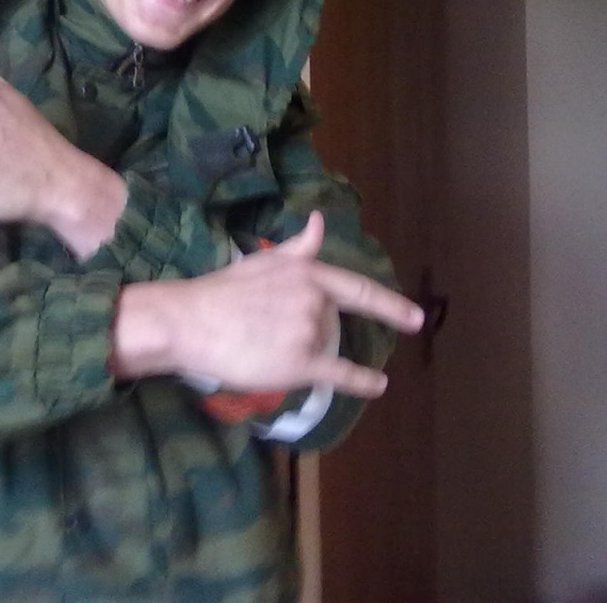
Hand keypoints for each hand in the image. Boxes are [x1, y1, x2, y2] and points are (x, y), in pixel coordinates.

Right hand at [113, 211, 423, 397]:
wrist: (189, 321)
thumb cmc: (221, 291)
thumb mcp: (263, 261)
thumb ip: (298, 247)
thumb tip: (321, 221)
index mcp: (308, 273)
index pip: (358, 291)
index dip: (390, 305)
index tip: (416, 319)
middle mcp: (316, 300)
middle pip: (331, 323)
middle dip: (308, 329)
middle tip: (267, 330)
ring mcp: (310, 332)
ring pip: (323, 347)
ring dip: (301, 350)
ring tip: (262, 345)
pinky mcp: (301, 363)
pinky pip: (339, 374)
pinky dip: (362, 381)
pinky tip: (378, 385)